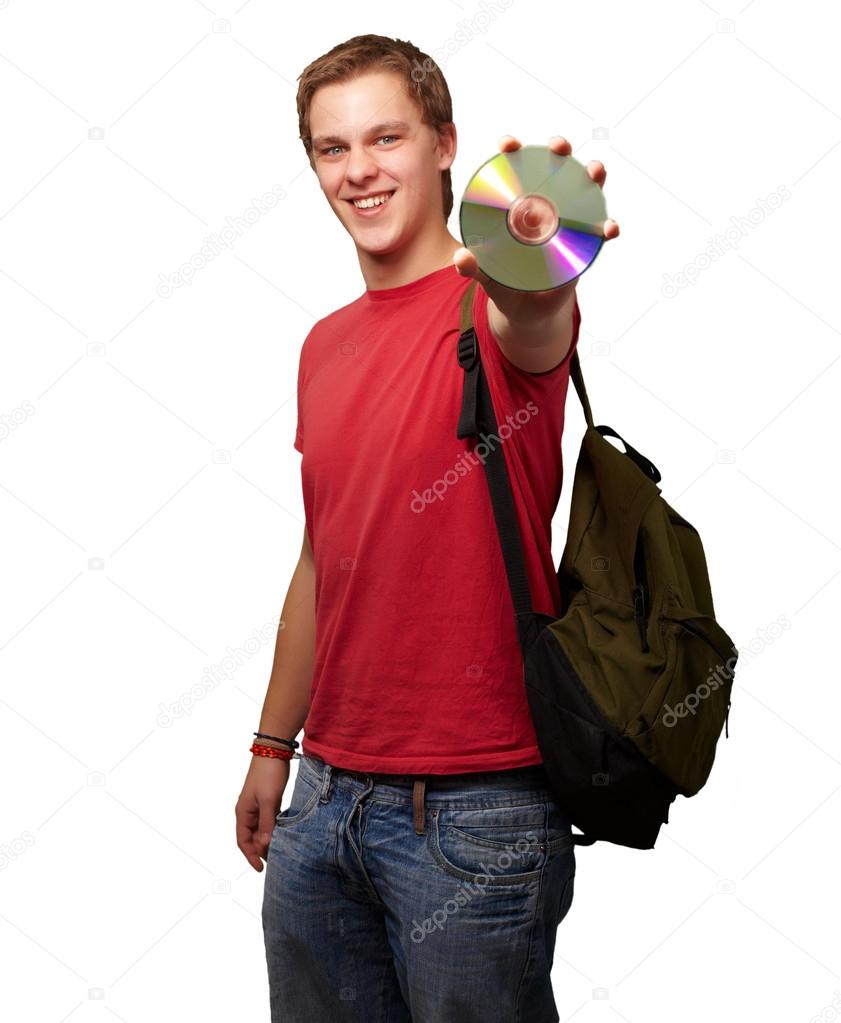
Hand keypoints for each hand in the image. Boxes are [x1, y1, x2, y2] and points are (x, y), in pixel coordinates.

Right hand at [235, 755, 290, 870]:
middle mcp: (247, 810)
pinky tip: (282, 834)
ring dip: (267, 840)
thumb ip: (267, 822)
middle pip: (251, 837)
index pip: (243, 841)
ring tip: (279, 851)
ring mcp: (257, 805)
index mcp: (243, 812)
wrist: (274, 750)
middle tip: (275, 861)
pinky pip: (268, 820)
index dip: (250, 856)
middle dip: (260, 850)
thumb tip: (266, 844)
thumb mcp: (269, 800)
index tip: (261, 868)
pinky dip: (273, 829)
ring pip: (260, 829)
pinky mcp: (267, 799)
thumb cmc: (268, 773)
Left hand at [453, 134, 618, 324]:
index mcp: (518, 209)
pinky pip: (599, 233)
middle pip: (555, 171)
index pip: (516, 173)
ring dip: (593, 178)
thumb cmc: (507, 285)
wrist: (529, 312)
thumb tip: (461, 258)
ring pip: (584, 192)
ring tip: (595, 173)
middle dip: (559, 151)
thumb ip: (474, 268)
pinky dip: (608, 228)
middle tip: (558, 147)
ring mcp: (567, 224)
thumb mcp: (489, 277)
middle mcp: (545, 208)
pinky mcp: (584, 245)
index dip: (514, 153)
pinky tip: (610, 228)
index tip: (508, 144)